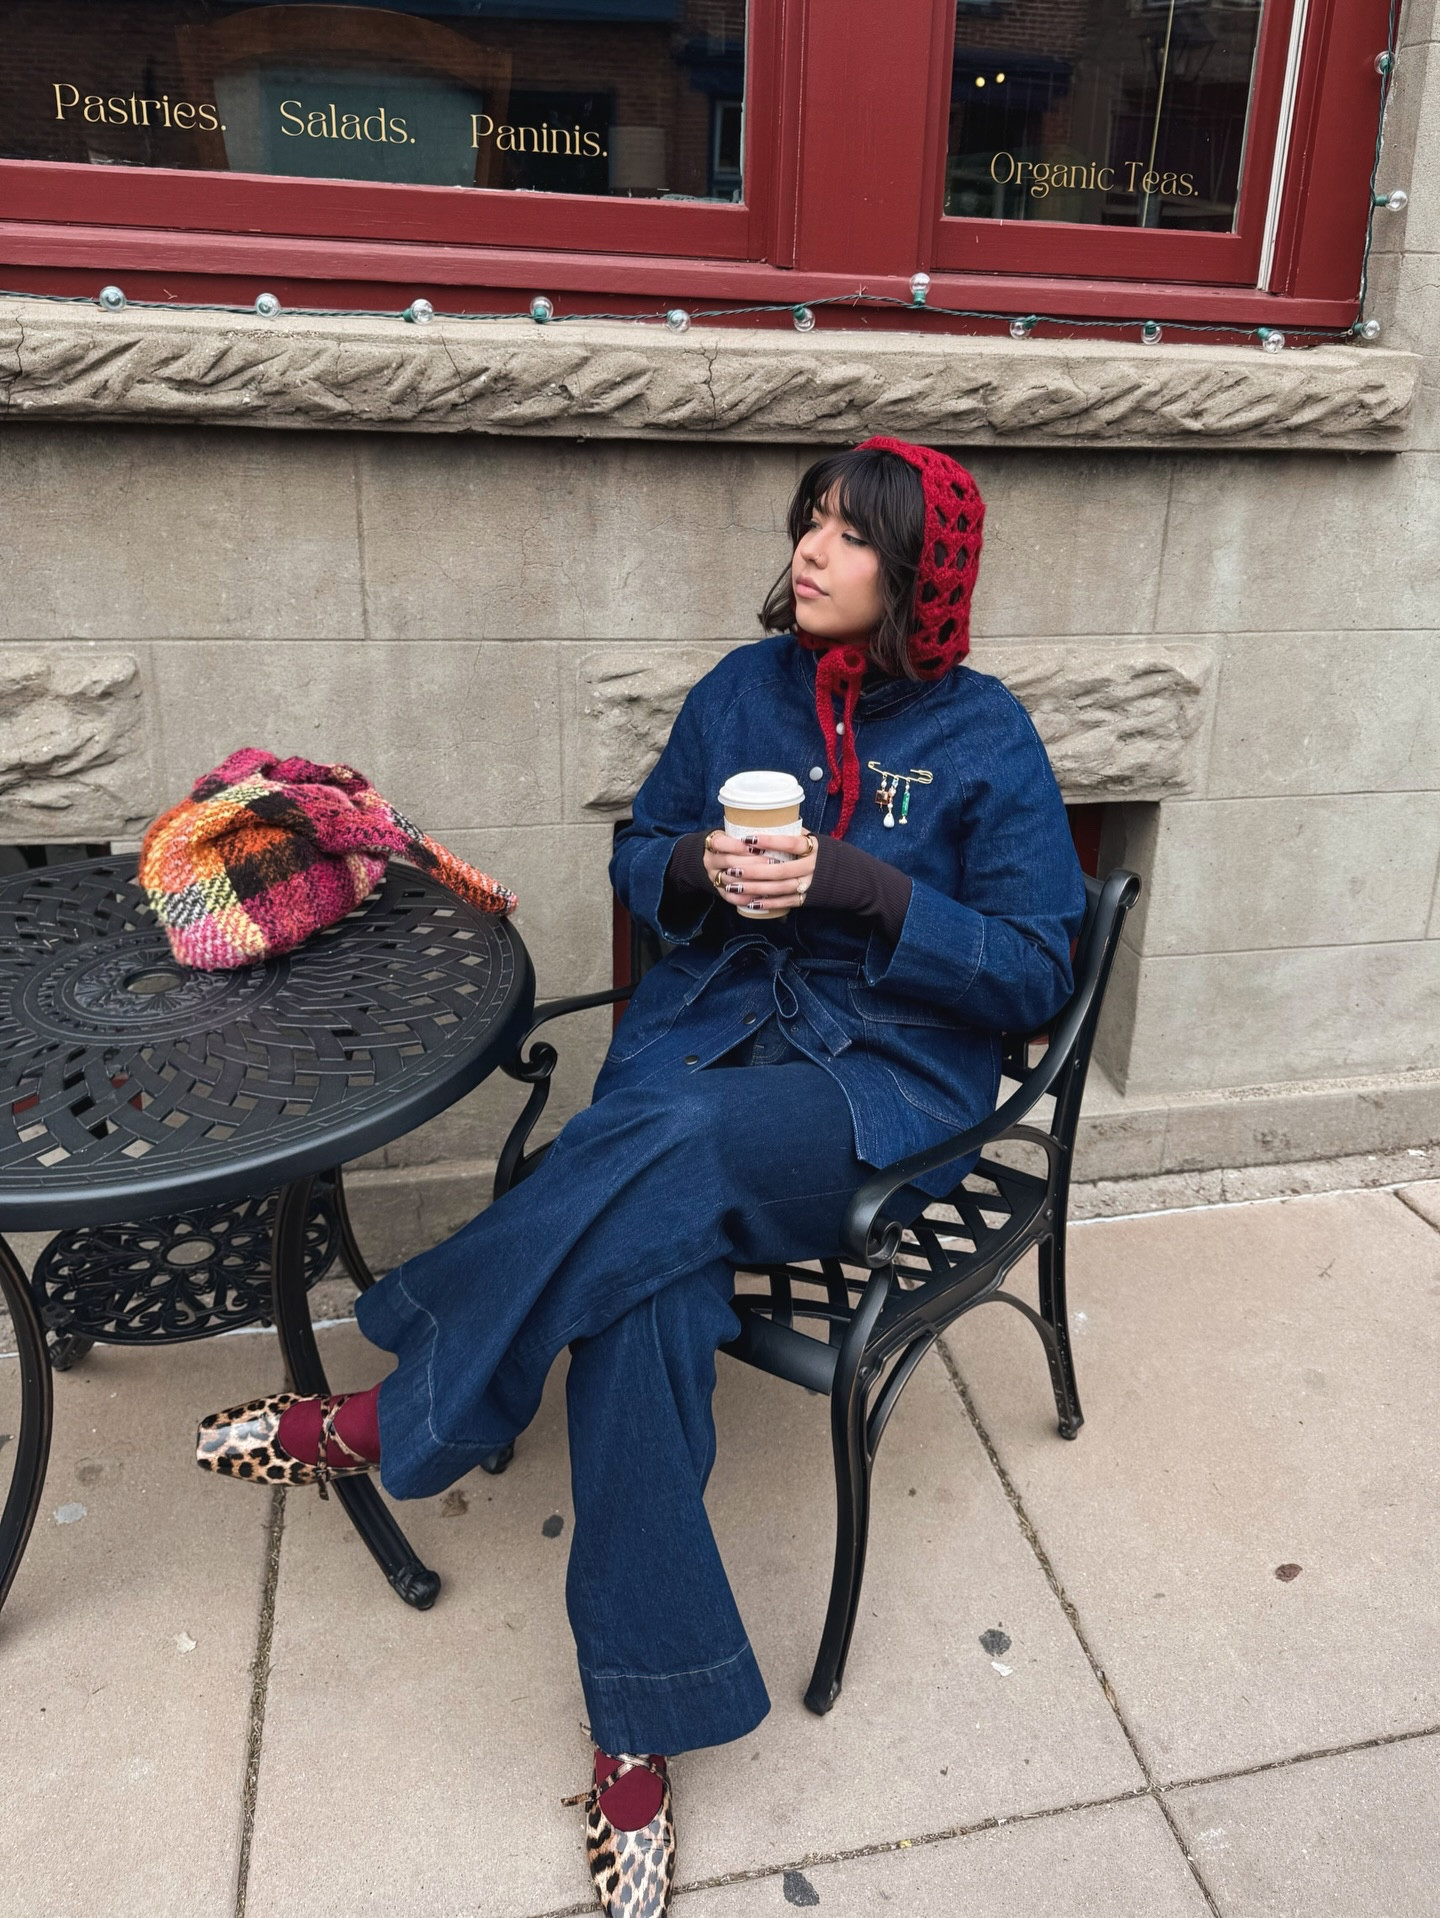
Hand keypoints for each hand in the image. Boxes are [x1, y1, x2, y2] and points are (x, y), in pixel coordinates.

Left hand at [703, 830, 817, 911]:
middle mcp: (813, 867)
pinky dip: (768, 903)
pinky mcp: (807, 899)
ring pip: (780, 888)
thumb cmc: (827, 854)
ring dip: (756, 888)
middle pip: (780, 870)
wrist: (851, 878)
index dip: (769, 841)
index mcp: (814, 848)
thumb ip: (795, 834)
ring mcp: (810, 885)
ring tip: (735, 886)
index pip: (790, 843)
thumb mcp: (815, 840)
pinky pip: (785, 902)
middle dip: (754, 870)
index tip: (747, 839)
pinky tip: (751, 902)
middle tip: (732, 869)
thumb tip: (770, 821)